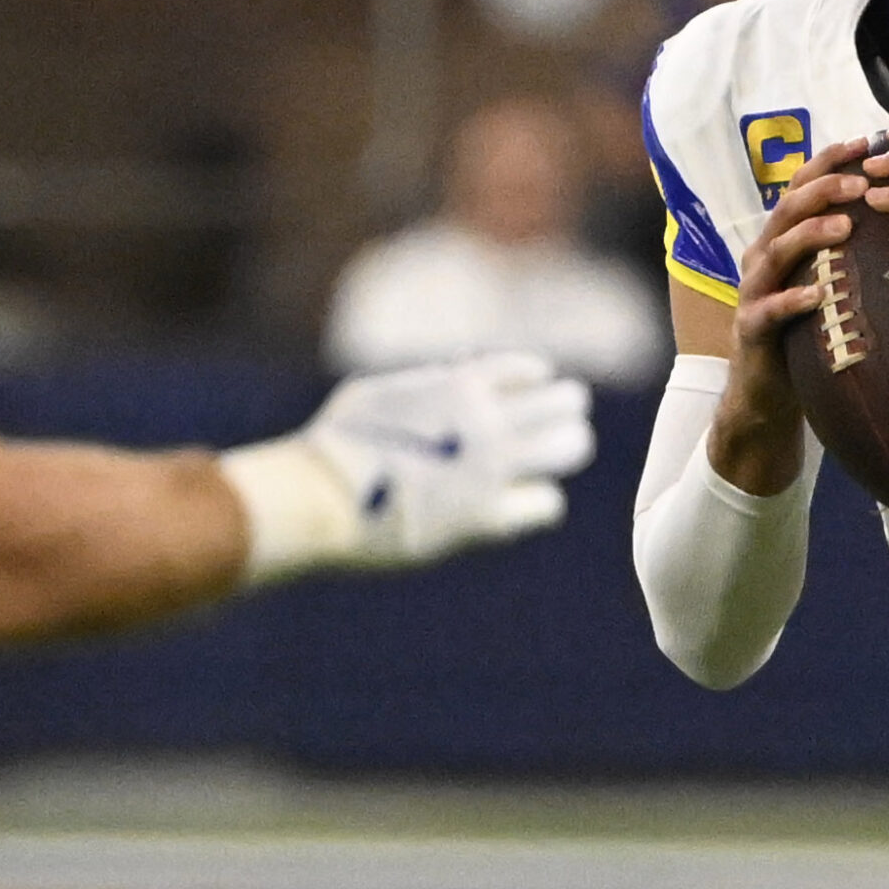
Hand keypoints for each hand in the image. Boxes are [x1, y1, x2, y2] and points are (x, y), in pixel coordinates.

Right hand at [261, 351, 595, 573]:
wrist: (319, 497)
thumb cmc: (336, 443)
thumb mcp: (380, 391)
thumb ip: (425, 384)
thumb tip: (451, 379)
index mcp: (458, 385)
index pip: (529, 370)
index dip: (535, 380)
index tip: (533, 390)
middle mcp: (485, 421)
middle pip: (563, 403)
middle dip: (566, 410)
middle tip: (565, 420)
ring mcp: (491, 469)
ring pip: (569, 447)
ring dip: (568, 446)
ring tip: (564, 451)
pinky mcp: (487, 518)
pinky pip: (546, 503)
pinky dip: (541, 500)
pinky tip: (528, 501)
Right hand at [711, 137, 879, 494]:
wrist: (767, 392)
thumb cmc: (809, 331)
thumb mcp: (832, 283)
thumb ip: (855, 252)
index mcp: (784, 238)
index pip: (805, 186)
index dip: (831, 161)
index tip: (867, 141)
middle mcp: (764, 255)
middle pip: (788, 207)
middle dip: (824, 188)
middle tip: (862, 181)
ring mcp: (755, 289)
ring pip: (777, 251)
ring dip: (810, 234)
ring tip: (844, 226)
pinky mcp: (751, 328)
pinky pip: (770, 310)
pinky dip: (792, 300)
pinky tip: (818, 296)